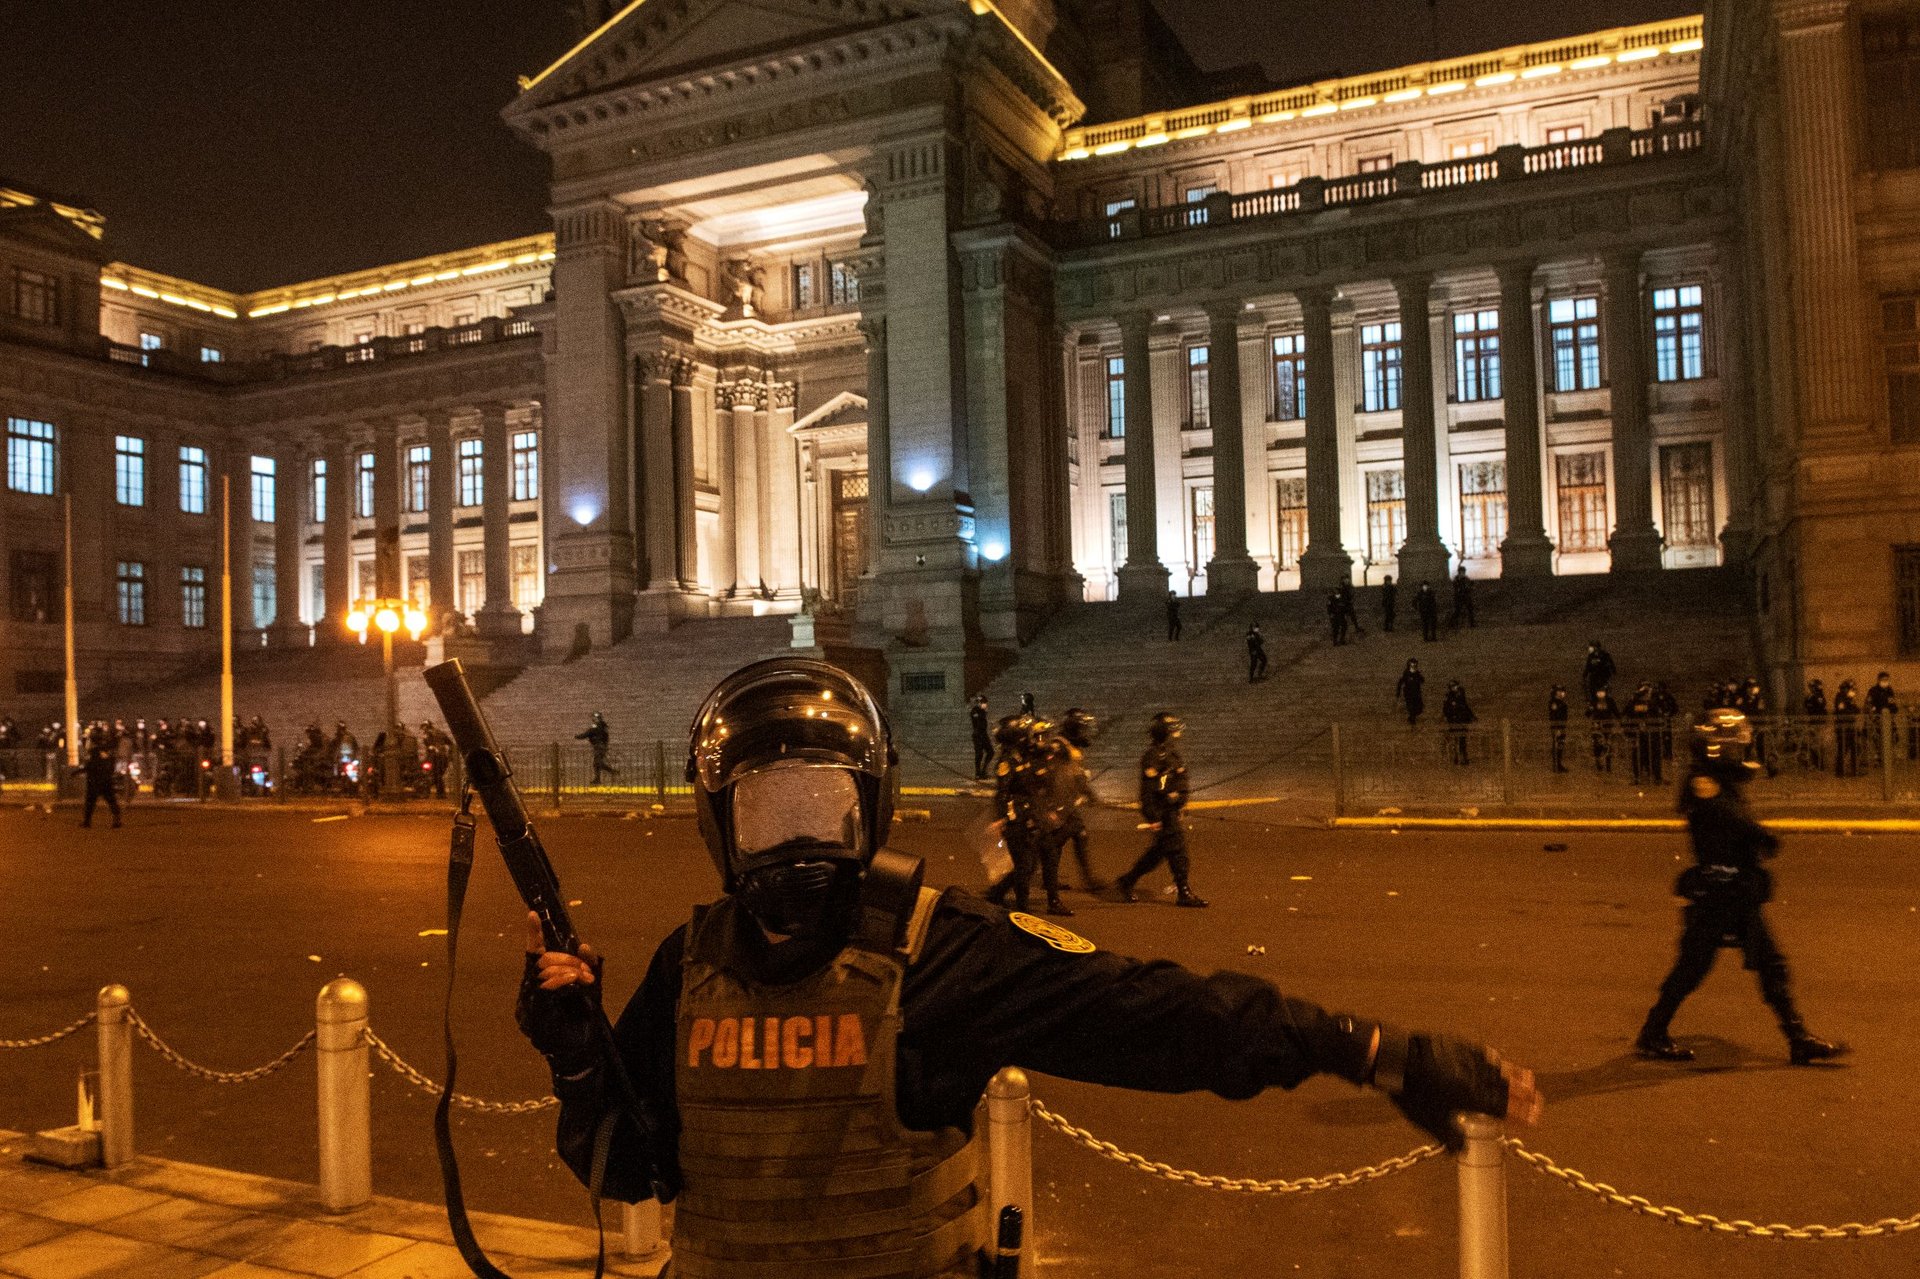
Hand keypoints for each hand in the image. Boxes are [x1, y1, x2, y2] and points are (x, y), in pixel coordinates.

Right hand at [514, 911, 603, 1072]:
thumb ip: (590, 968)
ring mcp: (527, 1006)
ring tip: (584, 979)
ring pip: (542, 973)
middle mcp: (528, 993)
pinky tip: (573, 981)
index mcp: (540, 984)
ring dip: (567, 970)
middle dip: (566, 959)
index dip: (533, 935)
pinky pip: (543, 990)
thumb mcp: (592, 989)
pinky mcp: (533, 1017)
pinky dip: (560, 981)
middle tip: (586, 971)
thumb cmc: (583, 1021)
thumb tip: (585, 945)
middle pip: (541, 961)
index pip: (533, 956)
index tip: (532, 913)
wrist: (582, 1051)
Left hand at [1389, 1033, 1542, 1150]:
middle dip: (1524, 1096)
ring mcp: (1468, 1059)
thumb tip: (1463, 1151)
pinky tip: (1499, 1060)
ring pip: (1498, 1069)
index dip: (1520, 1115)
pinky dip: (1493, 1059)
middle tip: (1538, 1100)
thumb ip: (1450, 1138)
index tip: (1534, 1119)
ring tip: (1529, 1080)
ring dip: (1515, 1075)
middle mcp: (1475, 1078)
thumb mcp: (1430, 1123)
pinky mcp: (1458, 1044)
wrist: (1397, 1060)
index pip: (1503, 1109)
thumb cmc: (1412, 1095)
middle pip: (1506, 1088)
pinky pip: (1482, 1053)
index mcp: (1471, 1099)